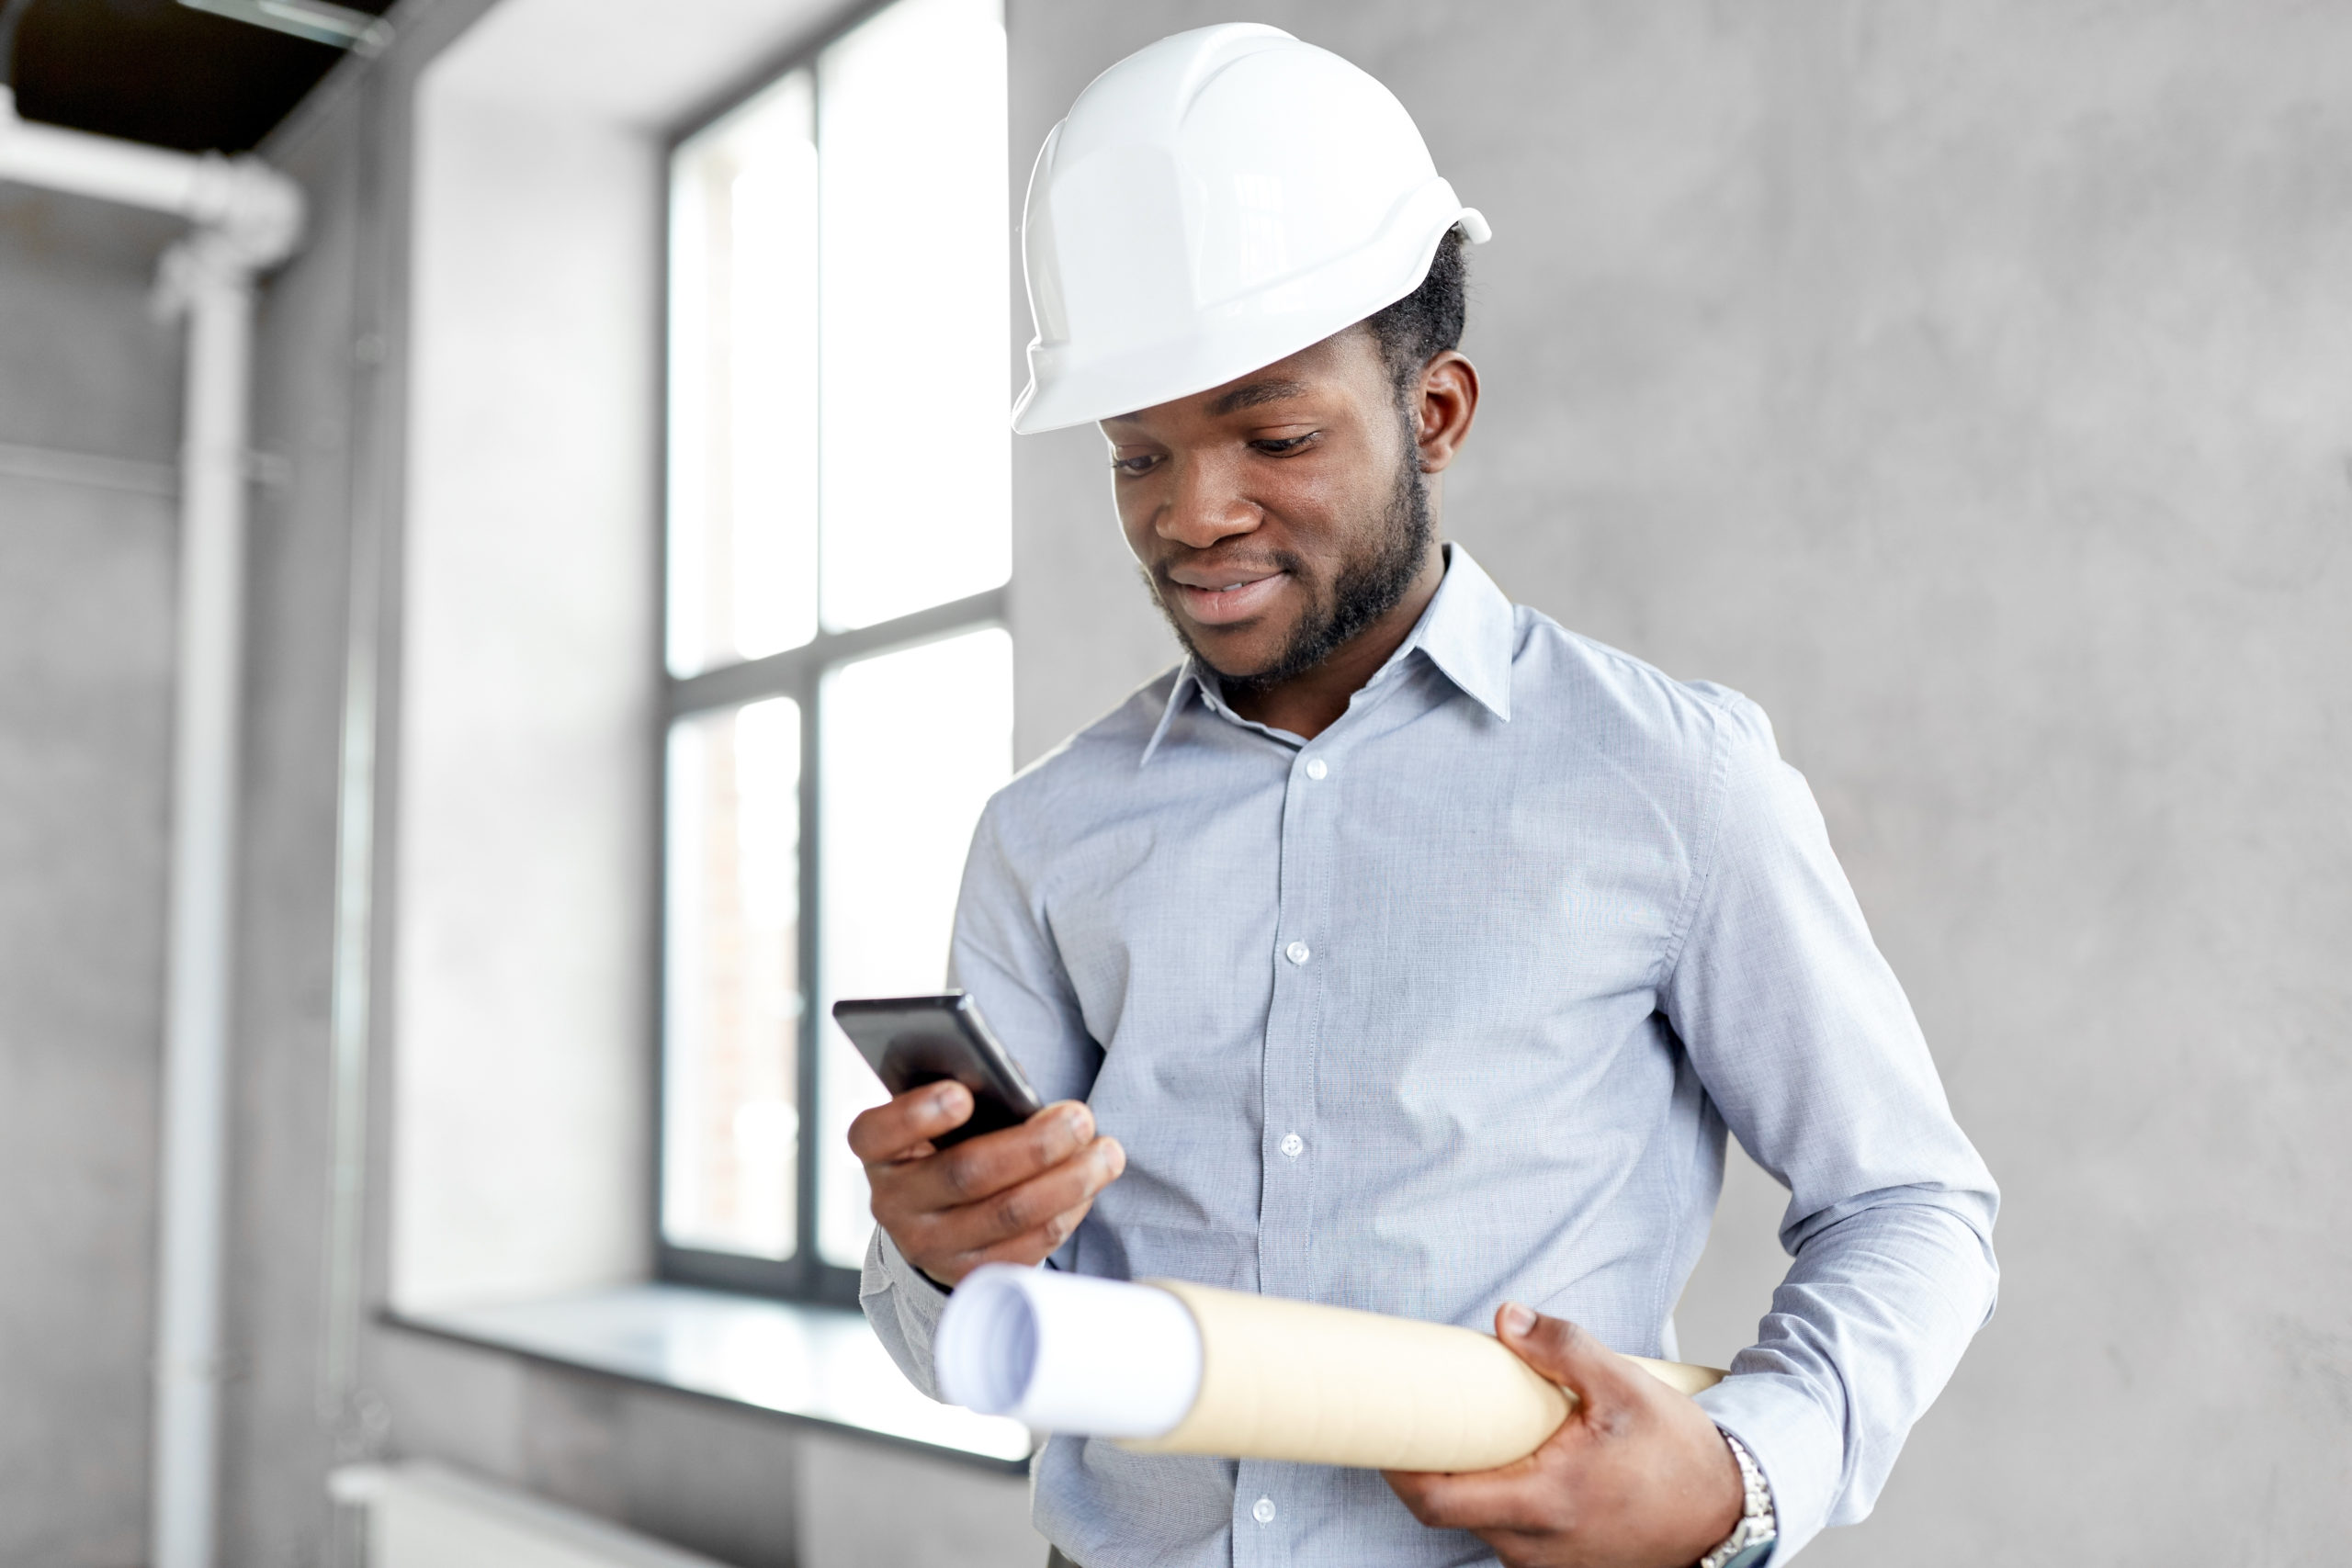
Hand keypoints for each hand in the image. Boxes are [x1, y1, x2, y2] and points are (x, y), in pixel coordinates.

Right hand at [849, 1084, 1125, 1287]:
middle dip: (1035, 1145)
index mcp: (877, 1151)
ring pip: (1009, 1214)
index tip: (963, 1094)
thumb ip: (964, 1095)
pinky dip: (1067, 1212)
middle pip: (968, 1173)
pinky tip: (1090, 1185)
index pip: (879, 1132)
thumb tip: (1018, 1086)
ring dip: (1069, 1180)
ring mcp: (929, 1246)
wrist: (936, 1215)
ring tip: (1106, 1153)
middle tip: (1081, 1118)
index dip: (918, 1115)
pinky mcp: (968, 1275)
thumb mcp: (938, 1115)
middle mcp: (893, 1203)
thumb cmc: (947, 1141)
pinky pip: (1028, 1247)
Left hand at [1383, 1304, 1742, 1567]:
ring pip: (1479, 1524)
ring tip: (1487, 1435)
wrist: (1730, 1513)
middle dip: (1435, 1464)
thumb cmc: (1679, 1456)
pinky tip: (1522, 1465)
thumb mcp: (1625, 1387)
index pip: (1436, 1501)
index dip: (1398, 1469)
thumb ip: (1564, 1349)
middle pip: (1449, 1511)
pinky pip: (1509, 1536)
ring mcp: (1547, 1565)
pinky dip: (1502, 1500)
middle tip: (1434, 1416)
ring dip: (1473, 1482)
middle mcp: (1536, 1546)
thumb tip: (1507, 1320)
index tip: (1385, 1430)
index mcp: (1543, 1502)